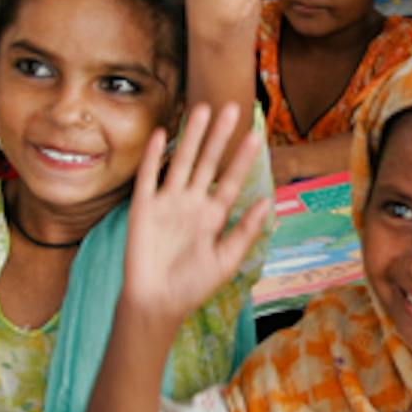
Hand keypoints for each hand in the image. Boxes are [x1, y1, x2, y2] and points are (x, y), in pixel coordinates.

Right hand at [121, 104, 272, 330]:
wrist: (157, 303)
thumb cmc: (193, 286)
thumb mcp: (226, 260)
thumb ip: (245, 231)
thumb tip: (266, 202)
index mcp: (212, 215)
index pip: (231, 180)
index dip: (242, 158)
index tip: (255, 135)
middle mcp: (191, 203)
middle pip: (208, 162)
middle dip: (219, 136)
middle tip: (232, 107)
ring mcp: (167, 203)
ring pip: (182, 161)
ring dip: (192, 136)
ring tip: (202, 109)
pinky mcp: (144, 208)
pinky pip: (149, 177)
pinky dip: (155, 156)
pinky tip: (163, 134)